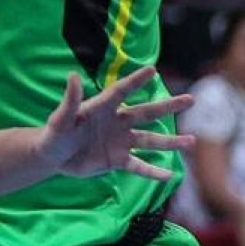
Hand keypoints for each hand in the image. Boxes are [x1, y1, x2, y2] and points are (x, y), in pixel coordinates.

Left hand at [34, 66, 193, 180]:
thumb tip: (73, 76)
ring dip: (170, 142)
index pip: (122, 92)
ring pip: (149, 141)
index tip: (152, 69)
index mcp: (102, 108)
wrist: (52, 157)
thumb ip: (69, 100)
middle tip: (191, 99)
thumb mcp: (60, 119)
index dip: (136, 81)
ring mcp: (119, 142)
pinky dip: (153, 171)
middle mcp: (116, 122)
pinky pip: (138, 166)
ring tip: (192, 141)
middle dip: (168, 107)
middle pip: (146, 113)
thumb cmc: (53, 134)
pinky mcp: (116, 161)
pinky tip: (170, 175)